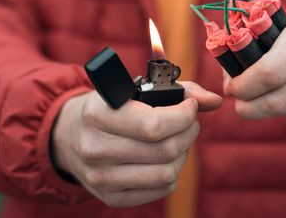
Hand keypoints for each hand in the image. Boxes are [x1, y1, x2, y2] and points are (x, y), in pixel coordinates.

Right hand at [52, 81, 220, 206]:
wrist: (70, 135)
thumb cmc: (111, 106)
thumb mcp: (135, 88)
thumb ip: (180, 89)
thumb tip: (214, 101)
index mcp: (98, 114)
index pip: (153, 125)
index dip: (183, 116)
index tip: (190, 106)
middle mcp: (95, 149)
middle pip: (165, 150)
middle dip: (189, 132)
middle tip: (189, 121)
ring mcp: (101, 178)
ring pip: (167, 173)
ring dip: (184, 153)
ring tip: (179, 138)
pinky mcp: (111, 197)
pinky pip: (161, 189)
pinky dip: (173, 171)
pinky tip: (166, 157)